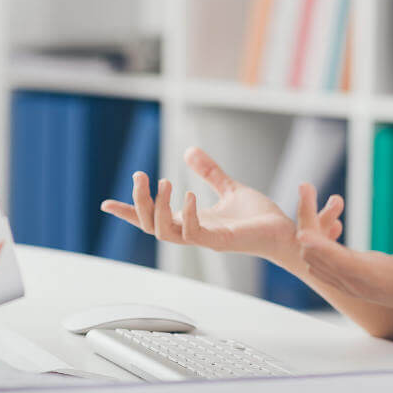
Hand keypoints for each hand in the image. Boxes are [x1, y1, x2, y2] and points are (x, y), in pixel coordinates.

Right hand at [100, 147, 340, 263]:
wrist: (286, 233)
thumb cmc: (259, 217)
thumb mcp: (229, 188)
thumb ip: (209, 172)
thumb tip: (189, 151)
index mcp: (191, 221)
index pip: (152, 219)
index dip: (129, 213)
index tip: (106, 204)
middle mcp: (193, 233)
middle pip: (150, 226)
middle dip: (138, 203)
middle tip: (140, 175)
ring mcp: (205, 239)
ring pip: (165, 232)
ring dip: (158, 207)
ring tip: (164, 180)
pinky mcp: (221, 242)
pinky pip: (194, 234)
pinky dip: (187, 214)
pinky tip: (190, 194)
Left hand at [295, 199, 392, 320]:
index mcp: (378, 277)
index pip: (339, 262)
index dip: (319, 246)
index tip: (300, 229)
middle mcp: (359, 283)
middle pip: (316, 256)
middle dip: (307, 222)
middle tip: (305, 185)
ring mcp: (353, 284)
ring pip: (314, 259)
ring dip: (310, 230)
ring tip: (311, 193)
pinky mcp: (353, 281)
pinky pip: (322, 262)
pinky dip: (317, 241)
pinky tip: (328, 218)